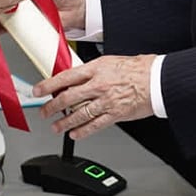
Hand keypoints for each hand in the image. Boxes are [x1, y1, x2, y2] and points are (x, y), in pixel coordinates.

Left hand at [35, 55, 156, 139]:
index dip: (48, 85)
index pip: (66, 77)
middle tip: (44, 112)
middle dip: (52, 107)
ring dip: (64, 122)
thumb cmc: (137, 68)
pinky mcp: (115, 114)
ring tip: (56, 127)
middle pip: (68, 98)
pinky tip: (75, 134)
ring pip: (79, 114)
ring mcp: (106, 101)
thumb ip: (92, 71)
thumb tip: (75, 78)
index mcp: (96, 69)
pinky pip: (95, 125)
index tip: (38, 90)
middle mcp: (98, 85)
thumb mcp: (109, 62)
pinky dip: (83, 131)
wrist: (157, 79)